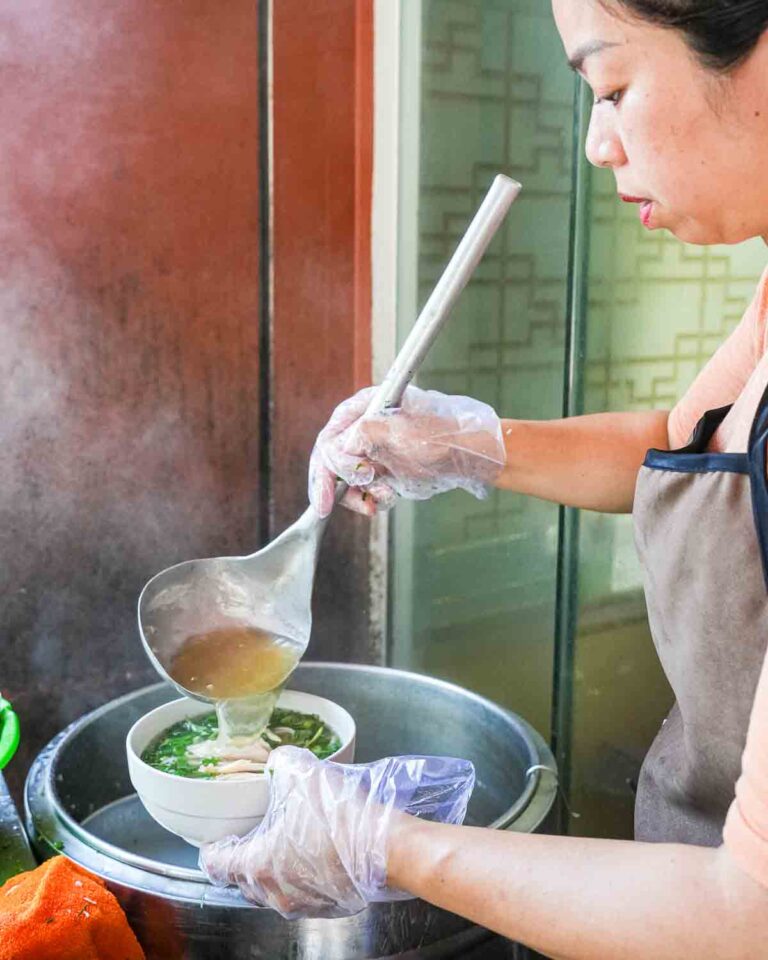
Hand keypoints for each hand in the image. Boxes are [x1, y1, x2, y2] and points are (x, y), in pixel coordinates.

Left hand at [199, 745, 474, 918]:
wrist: (386, 847)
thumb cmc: (338, 815)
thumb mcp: (302, 773)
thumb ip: (282, 765)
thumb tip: (278, 762)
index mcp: (258, 865)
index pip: (218, 865)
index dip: (212, 851)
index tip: (213, 844)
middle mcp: (276, 893)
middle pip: (245, 883)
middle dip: (245, 862)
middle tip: (251, 839)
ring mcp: (304, 905)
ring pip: (277, 891)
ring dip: (277, 870)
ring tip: (288, 844)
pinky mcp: (331, 907)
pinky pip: (307, 894)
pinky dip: (305, 877)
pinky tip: (319, 853)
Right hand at [308, 385, 505, 516]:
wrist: (470, 454)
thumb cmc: (439, 435)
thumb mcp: (396, 433)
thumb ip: (359, 438)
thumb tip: (335, 454)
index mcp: (363, 409)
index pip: (329, 440)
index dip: (323, 470)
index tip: (324, 499)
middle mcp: (363, 427)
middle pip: (333, 461)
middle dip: (336, 486)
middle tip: (328, 509)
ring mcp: (373, 449)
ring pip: (348, 479)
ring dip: (357, 495)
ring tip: (378, 499)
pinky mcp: (384, 468)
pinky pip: (366, 488)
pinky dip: (371, 498)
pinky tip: (386, 497)